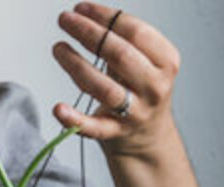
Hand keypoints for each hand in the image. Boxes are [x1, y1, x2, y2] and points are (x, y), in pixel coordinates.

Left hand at [51, 2, 181, 158]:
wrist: (148, 136)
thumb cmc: (139, 90)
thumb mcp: (145, 61)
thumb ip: (123, 41)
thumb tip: (85, 15)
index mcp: (165, 61)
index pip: (136, 32)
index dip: (106, 17)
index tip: (82, 8)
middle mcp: (154, 86)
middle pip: (119, 55)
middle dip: (89, 33)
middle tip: (65, 20)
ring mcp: (135, 112)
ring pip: (103, 87)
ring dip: (76, 64)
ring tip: (57, 47)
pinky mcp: (115, 133)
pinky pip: (92, 127)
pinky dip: (74, 119)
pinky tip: (58, 108)